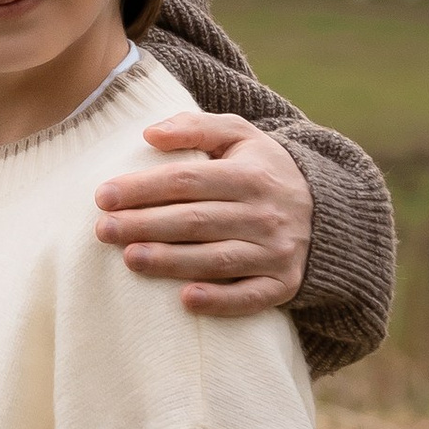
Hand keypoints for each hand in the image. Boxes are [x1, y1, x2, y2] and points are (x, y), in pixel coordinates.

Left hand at [93, 112, 312, 314]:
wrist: (324, 210)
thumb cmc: (261, 169)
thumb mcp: (239, 135)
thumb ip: (195, 127)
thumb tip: (149, 134)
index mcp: (250, 174)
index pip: (187, 180)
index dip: (143, 188)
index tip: (103, 196)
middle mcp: (265, 214)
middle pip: (196, 221)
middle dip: (146, 225)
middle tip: (104, 230)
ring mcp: (276, 252)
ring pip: (218, 260)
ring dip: (172, 262)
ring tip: (130, 259)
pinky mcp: (283, 284)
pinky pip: (251, 297)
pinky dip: (220, 301)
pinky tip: (185, 300)